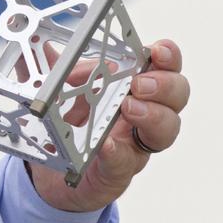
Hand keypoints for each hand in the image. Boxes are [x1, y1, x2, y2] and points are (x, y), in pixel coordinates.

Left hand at [29, 39, 188, 212]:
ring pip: (165, 132)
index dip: (167, 56)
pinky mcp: (116, 173)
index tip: (157, 50)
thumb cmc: (63, 127)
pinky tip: (107, 145)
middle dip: (164, 85)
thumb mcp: (54, 88)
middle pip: (176, 97)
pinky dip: (117, 153)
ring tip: (129, 107)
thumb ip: (52, 68)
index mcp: (128, 87)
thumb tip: (54, 49)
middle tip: (139, 83)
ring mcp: (132, 146)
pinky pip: (124, 164)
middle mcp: (140, 116)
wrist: (47, 174)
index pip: (162, 67)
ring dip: (152, 115)